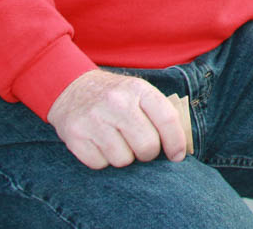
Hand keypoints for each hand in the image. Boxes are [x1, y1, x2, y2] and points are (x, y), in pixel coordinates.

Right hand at [47, 69, 186, 168]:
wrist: (72, 88)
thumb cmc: (115, 96)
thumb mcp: (138, 92)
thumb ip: (159, 113)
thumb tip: (181, 146)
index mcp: (138, 89)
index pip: (167, 119)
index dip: (176, 142)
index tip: (177, 155)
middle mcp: (117, 102)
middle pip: (147, 146)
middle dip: (148, 153)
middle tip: (141, 146)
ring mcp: (95, 119)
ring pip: (123, 160)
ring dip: (124, 156)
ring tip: (118, 141)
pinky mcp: (76, 135)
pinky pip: (100, 164)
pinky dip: (103, 160)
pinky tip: (100, 144)